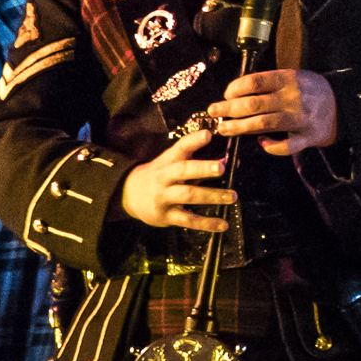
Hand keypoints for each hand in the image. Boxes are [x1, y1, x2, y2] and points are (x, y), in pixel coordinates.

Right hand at [118, 128, 240, 235]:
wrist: (128, 195)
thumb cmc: (160, 176)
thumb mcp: (170, 164)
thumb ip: (195, 162)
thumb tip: (228, 160)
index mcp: (167, 162)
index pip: (180, 148)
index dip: (193, 141)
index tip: (208, 134)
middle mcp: (165, 178)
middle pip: (183, 171)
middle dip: (202, 168)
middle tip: (221, 167)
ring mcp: (164, 197)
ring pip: (188, 195)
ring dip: (211, 196)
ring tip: (232, 196)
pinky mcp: (166, 216)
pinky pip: (188, 220)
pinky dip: (207, 224)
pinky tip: (223, 225)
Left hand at [208, 66, 339, 150]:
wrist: (343, 105)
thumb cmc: (312, 90)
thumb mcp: (295, 77)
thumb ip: (271, 83)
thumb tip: (238, 93)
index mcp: (289, 79)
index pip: (255, 82)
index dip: (235, 89)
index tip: (225, 95)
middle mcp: (293, 98)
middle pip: (253, 104)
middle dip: (229, 109)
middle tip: (214, 112)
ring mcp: (300, 118)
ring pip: (262, 124)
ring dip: (239, 127)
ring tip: (224, 129)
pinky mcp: (307, 137)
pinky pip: (285, 145)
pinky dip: (271, 146)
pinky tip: (261, 143)